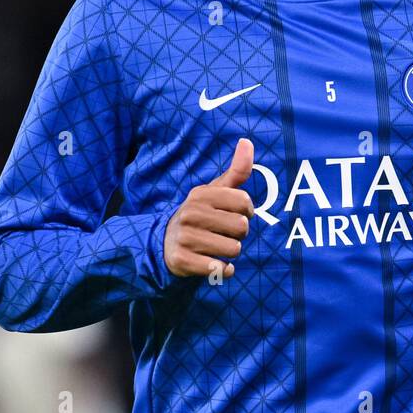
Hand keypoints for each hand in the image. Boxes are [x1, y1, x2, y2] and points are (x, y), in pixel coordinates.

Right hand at [164, 137, 253, 278]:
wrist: (165, 244)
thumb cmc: (201, 215)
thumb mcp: (216, 192)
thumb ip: (237, 170)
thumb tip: (247, 141)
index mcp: (201, 194)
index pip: (245, 203)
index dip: (247, 212)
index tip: (235, 214)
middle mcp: (191, 213)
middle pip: (242, 228)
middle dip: (238, 235)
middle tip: (221, 233)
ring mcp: (185, 237)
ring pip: (234, 250)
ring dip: (230, 253)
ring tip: (214, 247)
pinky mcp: (182, 261)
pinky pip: (220, 269)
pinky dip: (223, 270)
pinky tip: (213, 264)